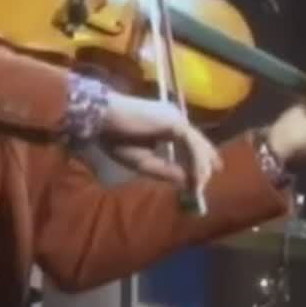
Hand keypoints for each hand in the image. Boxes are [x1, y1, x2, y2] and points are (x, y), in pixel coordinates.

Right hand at [100, 90, 222, 191]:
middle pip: (198, 144)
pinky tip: (196, 178)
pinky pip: (193, 145)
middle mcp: (176, 119)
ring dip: (201, 168)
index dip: (199, 160)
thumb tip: (188, 182)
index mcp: (167, 124)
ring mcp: (177, 119)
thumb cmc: (115, 136)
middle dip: (203, 168)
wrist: (102, 118)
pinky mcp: (175, 123)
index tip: (203, 180)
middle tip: (201, 188)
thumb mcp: (142, 162)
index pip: (190, 143)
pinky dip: (196, 163)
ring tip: (199, 186)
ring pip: (198, 146)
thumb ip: (165, 171)